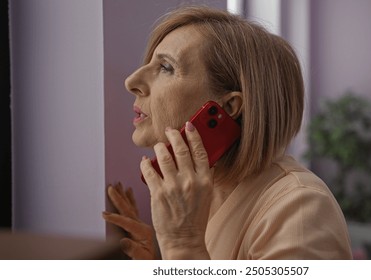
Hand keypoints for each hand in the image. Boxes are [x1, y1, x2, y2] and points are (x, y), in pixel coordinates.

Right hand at [102, 182, 159, 258]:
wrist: (160, 263)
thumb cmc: (150, 261)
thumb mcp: (141, 258)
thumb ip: (133, 250)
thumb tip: (123, 241)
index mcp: (143, 232)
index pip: (127, 222)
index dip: (115, 218)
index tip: (104, 214)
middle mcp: (143, 226)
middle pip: (129, 209)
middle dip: (119, 198)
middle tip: (111, 187)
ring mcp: (142, 225)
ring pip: (131, 207)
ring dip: (124, 196)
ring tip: (119, 185)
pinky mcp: (141, 226)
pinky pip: (134, 210)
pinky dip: (131, 200)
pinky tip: (129, 191)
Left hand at [140, 122, 212, 258]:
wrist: (184, 239)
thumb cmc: (195, 218)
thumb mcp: (207, 195)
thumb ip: (205, 176)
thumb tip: (203, 158)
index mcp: (205, 180)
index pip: (200, 151)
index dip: (194, 135)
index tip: (189, 126)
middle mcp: (190, 181)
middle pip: (181, 149)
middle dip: (174, 135)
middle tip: (170, 130)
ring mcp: (173, 186)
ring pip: (163, 155)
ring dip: (160, 147)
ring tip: (159, 146)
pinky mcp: (157, 193)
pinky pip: (149, 170)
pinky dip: (145, 162)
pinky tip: (145, 160)